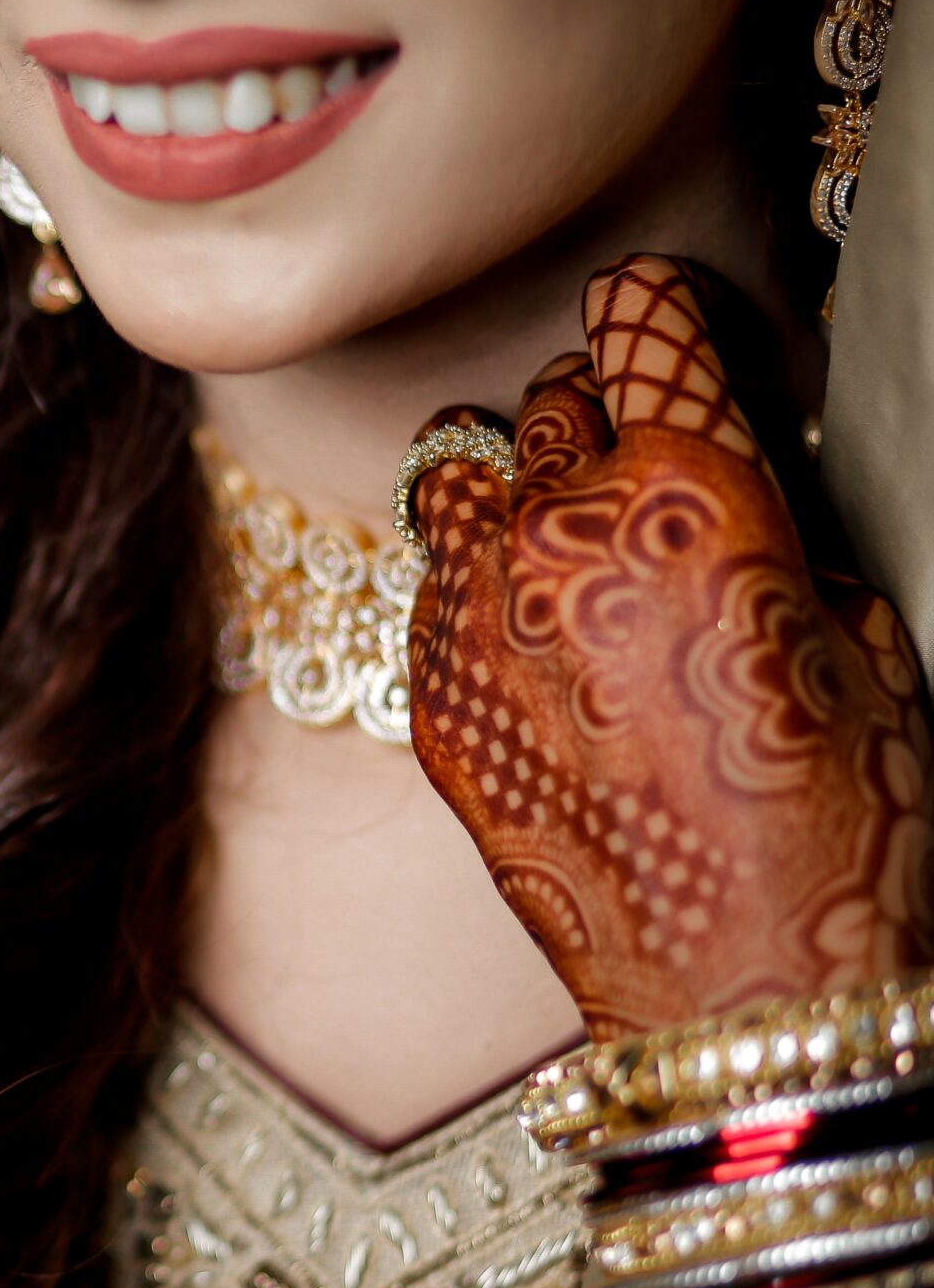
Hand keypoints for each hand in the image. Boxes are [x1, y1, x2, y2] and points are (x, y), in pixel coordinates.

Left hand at [403, 254, 933, 1039]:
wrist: (731, 980)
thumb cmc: (835, 816)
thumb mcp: (860, 634)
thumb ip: (782, 523)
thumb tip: (745, 475)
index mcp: (691, 486)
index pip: (644, 321)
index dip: (655, 306)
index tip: (655, 307)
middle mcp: (560, 527)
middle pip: (548, 394)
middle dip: (594, 400)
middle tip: (633, 439)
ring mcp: (474, 608)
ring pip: (454, 469)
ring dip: (504, 474)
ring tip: (553, 515)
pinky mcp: (427, 689)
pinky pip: (429, 578)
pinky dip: (471, 572)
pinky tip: (524, 620)